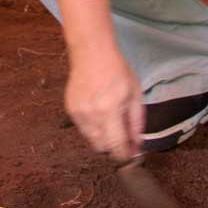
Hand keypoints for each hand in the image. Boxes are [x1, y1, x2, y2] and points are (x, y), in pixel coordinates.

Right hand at [64, 47, 143, 161]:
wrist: (91, 53)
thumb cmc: (117, 70)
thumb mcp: (135, 94)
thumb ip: (136, 122)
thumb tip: (137, 145)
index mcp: (109, 111)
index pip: (116, 146)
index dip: (124, 155)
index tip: (131, 154)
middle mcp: (90, 115)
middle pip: (101, 148)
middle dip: (113, 146)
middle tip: (122, 134)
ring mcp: (77, 113)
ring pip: (91, 140)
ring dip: (102, 137)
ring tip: (110, 118)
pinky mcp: (70, 109)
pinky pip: (83, 128)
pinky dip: (93, 127)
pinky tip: (99, 110)